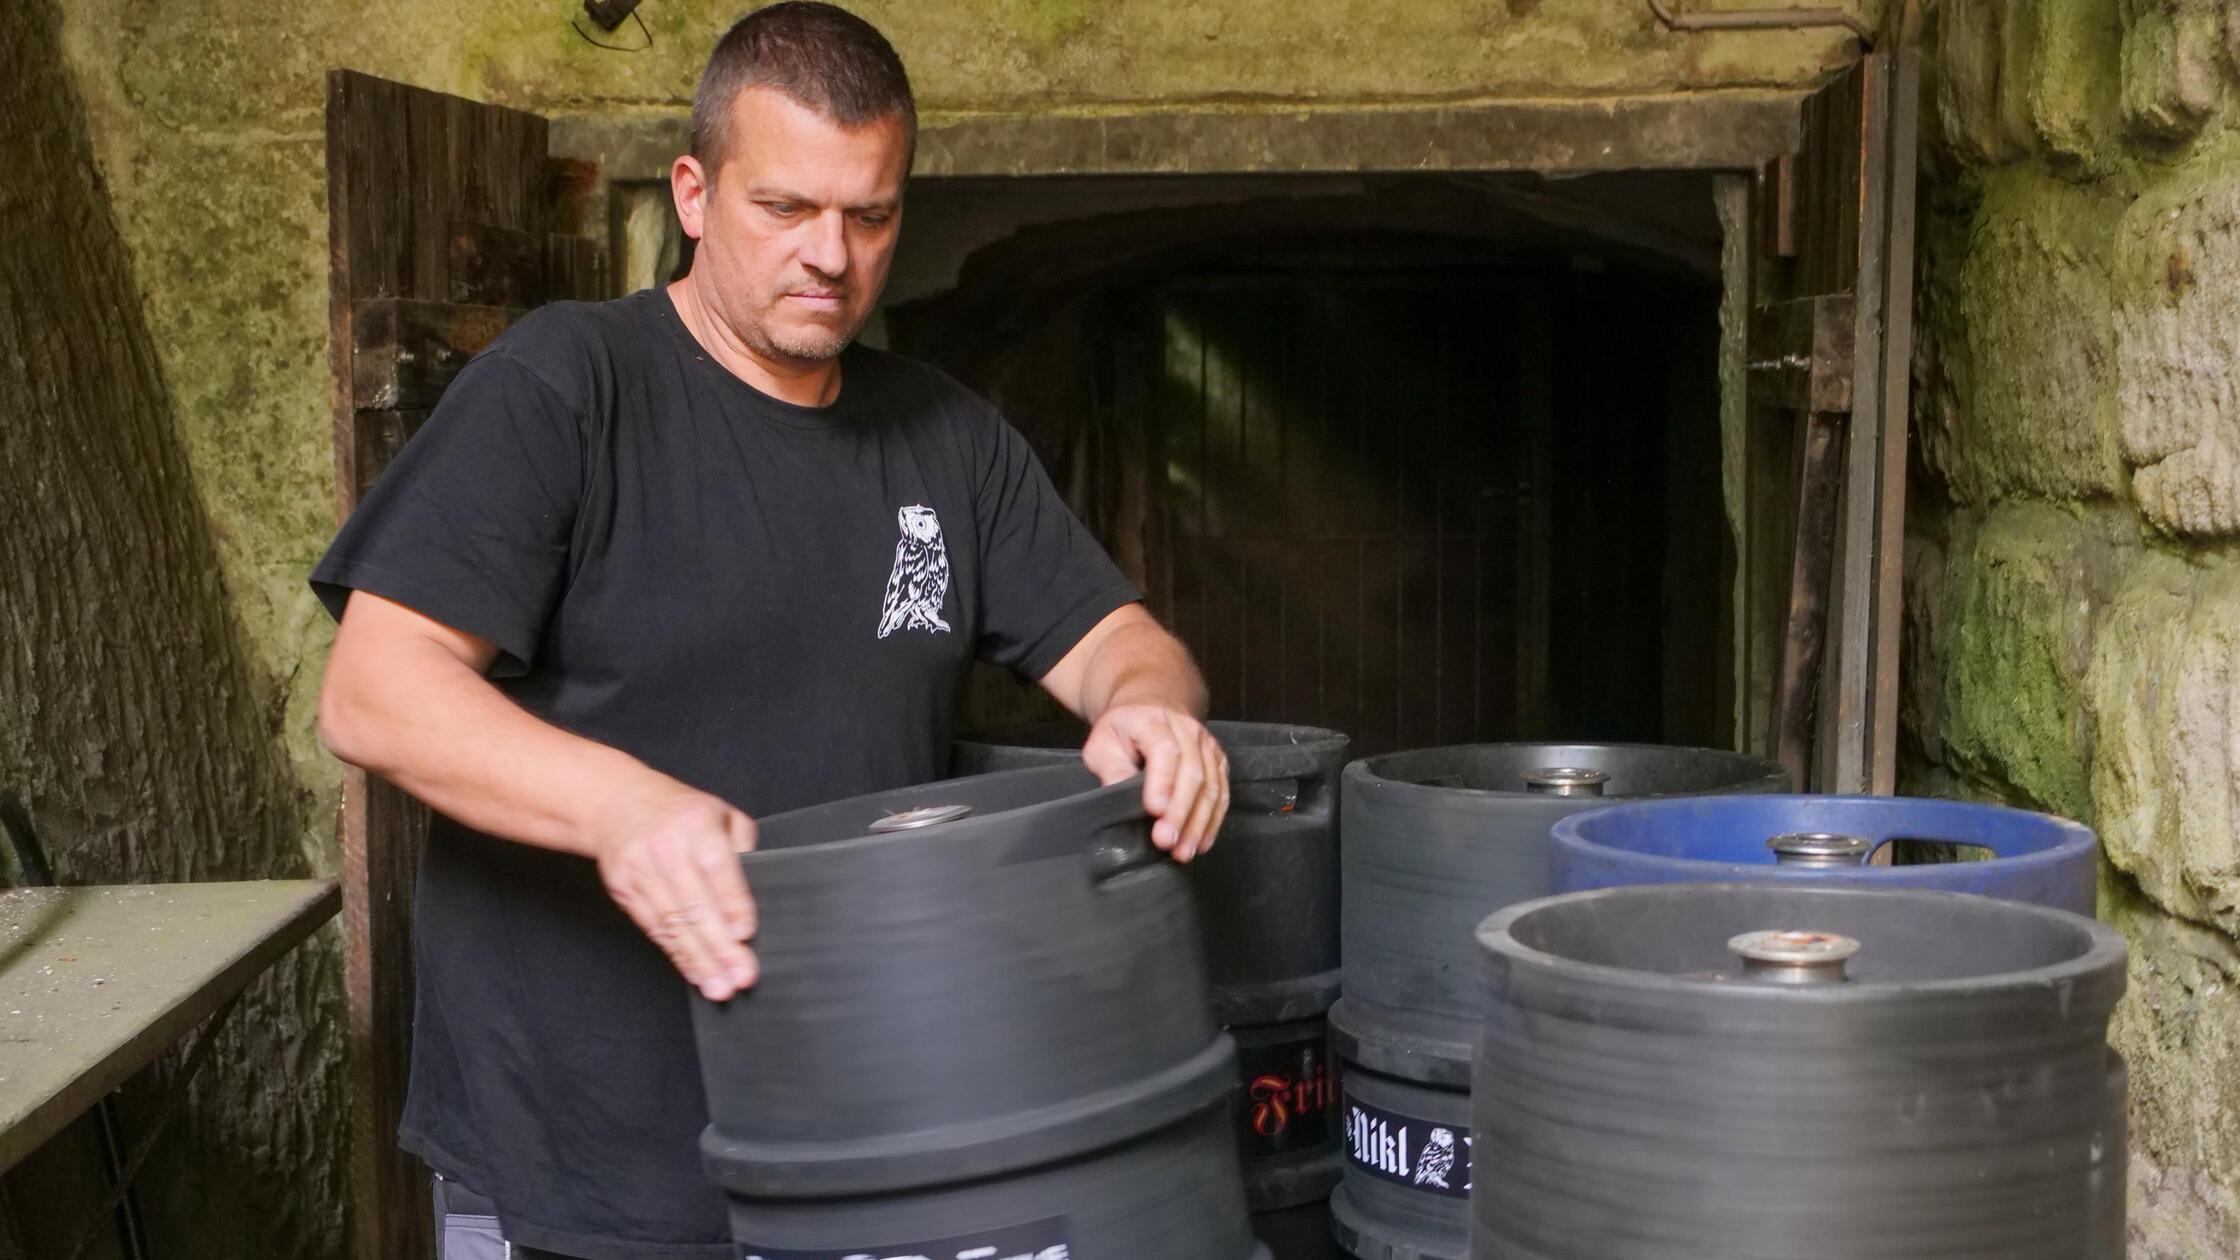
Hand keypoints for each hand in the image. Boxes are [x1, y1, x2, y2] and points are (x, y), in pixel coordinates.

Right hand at [592, 784, 759, 999]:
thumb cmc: (680, 811)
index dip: (731, 904)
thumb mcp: (719, 812)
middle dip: (720, 945)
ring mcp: (640, 871)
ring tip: (720, 986)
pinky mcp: (624, 890)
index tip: (746, 934)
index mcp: (696, 824)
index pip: (716, 869)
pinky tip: (696, 973)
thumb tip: (761, 879)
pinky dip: (677, 955)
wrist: (615, 804)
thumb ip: (743, 843)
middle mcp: (666, 849)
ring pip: (673, 924)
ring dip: (699, 960)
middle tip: (741, 975)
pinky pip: (654, 929)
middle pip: (695, 905)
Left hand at [1082, 705, 1229, 861]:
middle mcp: (1187, 729)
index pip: (1164, 751)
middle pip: (1192, 772)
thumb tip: (1120, 797)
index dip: (1163, 782)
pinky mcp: (1218, 760)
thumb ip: (1111, 769)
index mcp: (1153, 720)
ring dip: (1199, 822)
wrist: (1152, 705)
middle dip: (1181, 811)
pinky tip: (1202, 842)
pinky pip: (1222, 792)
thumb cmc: (1123, 731)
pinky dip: (1213, 820)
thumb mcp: (1102, 744)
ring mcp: (1207, 744)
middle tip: (1167, 842)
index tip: (1154, 811)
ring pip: (1211, 785)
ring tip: (1184, 851)